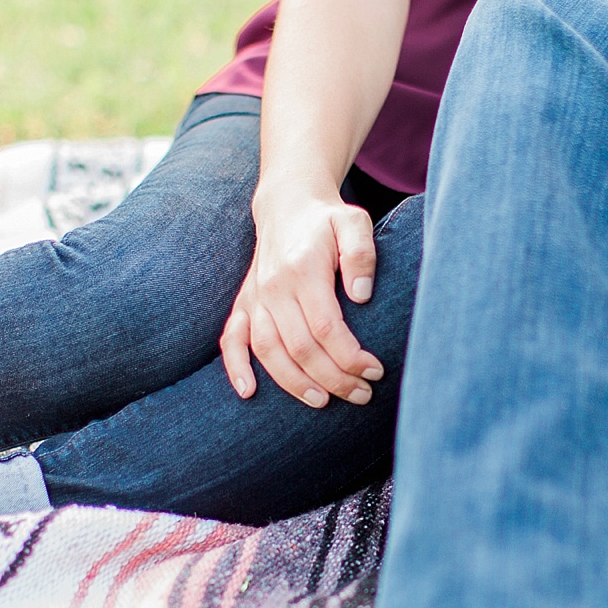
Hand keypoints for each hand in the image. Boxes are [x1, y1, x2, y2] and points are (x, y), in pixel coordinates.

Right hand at [220, 187, 384, 405]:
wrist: (287, 206)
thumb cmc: (327, 220)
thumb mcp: (354, 222)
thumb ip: (361, 255)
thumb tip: (361, 295)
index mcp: (302, 270)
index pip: (326, 326)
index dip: (350, 356)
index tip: (375, 371)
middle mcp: (274, 287)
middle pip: (300, 347)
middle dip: (333, 377)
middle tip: (363, 395)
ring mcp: (255, 297)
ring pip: (268, 351)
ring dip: (294, 383)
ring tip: (324, 402)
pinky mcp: (244, 303)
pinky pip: (232, 339)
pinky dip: (235, 367)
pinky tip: (249, 393)